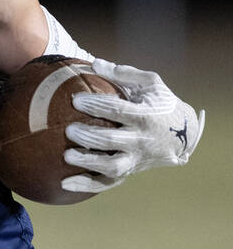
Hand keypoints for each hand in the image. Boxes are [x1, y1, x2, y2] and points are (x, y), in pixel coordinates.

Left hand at [61, 59, 204, 194]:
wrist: (184, 135)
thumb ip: (124, 73)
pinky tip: (64, 183)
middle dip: (90, 136)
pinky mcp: (129, 172)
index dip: (97, 106)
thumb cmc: (160, 104)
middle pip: (113, 142)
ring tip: (67, 155)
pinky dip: (86, 184)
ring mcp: (135, 159)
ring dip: (89, 163)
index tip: (75, 100)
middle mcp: (141, 141)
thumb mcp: (151, 84)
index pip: (119, 111)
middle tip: (70, 129)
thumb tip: (94, 63)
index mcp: (145, 116)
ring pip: (112, 167)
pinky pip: (107, 182)